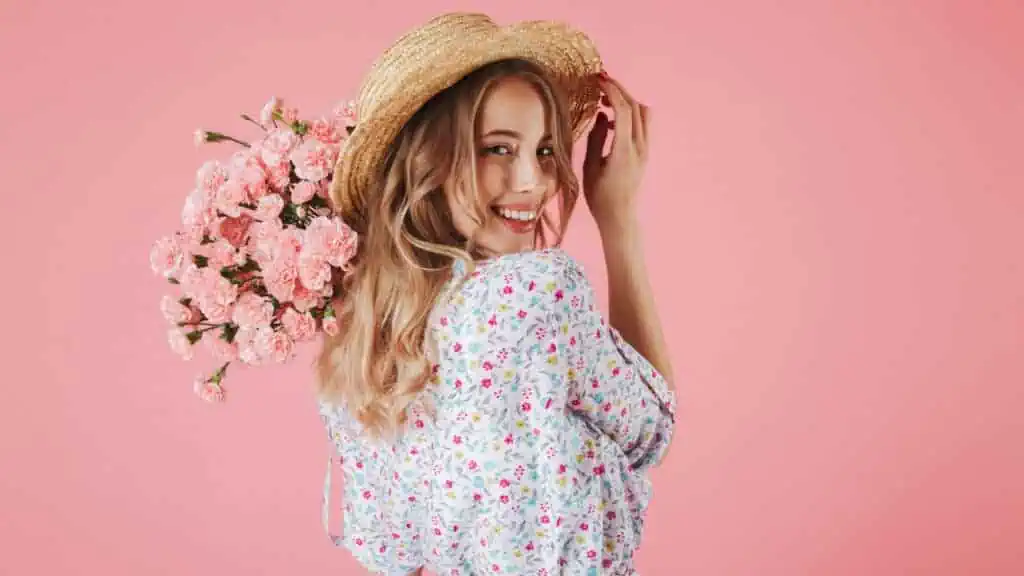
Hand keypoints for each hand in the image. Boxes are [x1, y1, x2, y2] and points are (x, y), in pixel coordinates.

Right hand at [582, 72, 649, 233]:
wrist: (620, 217)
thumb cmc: (601, 198)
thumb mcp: (591, 168)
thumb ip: (596, 138)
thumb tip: (601, 114)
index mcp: (624, 151)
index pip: (623, 111)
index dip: (612, 91)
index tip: (598, 80)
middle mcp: (639, 147)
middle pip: (635, 106)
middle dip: (619, 90)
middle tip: (601, 81)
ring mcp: (645, 150)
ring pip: (642, 113)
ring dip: (626, 101)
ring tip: (606, 100)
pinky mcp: (645, 153)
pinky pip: (642, 125)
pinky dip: (629, 114)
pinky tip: (612, 120)